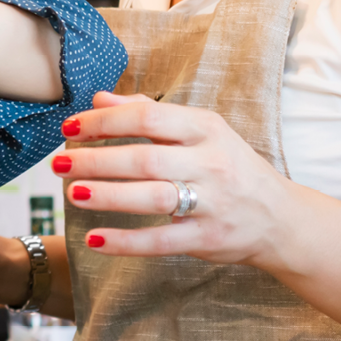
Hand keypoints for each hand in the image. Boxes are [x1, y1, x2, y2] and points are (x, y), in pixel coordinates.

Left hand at [56, 90, 296, 266]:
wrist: (280, 217)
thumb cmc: (227, 165)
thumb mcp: (198, 131)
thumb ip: (147, 113)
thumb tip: (99, 98)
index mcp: (205, 129)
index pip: (147, 118)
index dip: (104, 122)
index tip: (70, 127)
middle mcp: (210, 162)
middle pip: (144, 159)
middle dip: (96, 160)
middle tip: (59, 163)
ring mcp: (212, 202)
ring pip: (152, 198)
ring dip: (108, 196)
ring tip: (72, 194)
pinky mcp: (208, 238)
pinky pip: (161, 241)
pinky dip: (126, 242)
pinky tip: (95, 239)